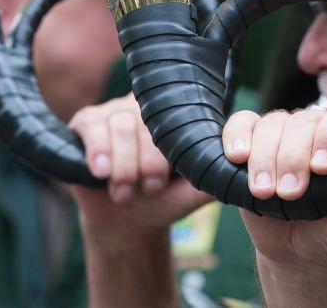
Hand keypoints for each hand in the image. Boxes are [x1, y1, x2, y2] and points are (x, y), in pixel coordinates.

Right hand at [68, 93, 211, 252]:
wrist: (129, 222)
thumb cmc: (164, 199)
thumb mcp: (194, 189)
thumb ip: (215, 172)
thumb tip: (239, 163)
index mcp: (175, 113)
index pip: (175, 117)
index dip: (166, 154)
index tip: (161, 184)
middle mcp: (145, 104)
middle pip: (145, 121)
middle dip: (144, 163)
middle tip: (146, 190)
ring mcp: (114, 110)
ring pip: (120, 125)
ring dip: (123, 166)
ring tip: (125, 192)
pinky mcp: (87, 121)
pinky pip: (92, 127)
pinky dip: (99, 152)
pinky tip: (101, 172)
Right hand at [221, 99, 326, 198]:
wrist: (302, 253)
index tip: (323, 167)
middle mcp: (318, 130)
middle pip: (303, 122)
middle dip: (293, 158)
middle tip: (291, 192)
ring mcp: (284, 134)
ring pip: (272, 125)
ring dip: (265, 158)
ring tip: (265, 193)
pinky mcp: (253, 143)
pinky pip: (242, 124)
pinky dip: (236, 137)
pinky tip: (238, 158)